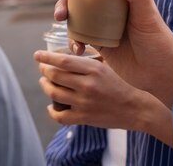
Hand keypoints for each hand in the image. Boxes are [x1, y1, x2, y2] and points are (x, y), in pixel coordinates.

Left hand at [35, 51, 172, 146]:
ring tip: (45, 83)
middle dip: (44, 71)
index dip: (46, 57)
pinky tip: (52, 107)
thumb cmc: (119, 84)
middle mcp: (87, 85)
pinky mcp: (84, 118)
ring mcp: (84, 102)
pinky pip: (60, 116)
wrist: (135, 108)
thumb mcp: (105, 67)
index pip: (62, 61)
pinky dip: (52, 111)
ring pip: (54, 93)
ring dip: (45, 87)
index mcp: (93, 69)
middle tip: (42, 69)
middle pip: (55, 76)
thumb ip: (86, 63)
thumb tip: (64, 57)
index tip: (37, 55)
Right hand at [45, 0, 172, 106]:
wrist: (158, 75)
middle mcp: (111, 4)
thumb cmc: (159, 42)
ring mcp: (102, 23)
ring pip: (76, 10)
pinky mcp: (97, 42)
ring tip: (60, 17)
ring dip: (64, 10)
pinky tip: (77, 47)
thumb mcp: (149, 17)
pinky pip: (78, 36)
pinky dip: (73, 40)